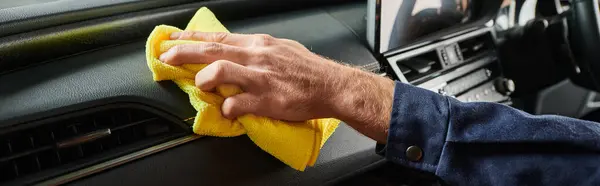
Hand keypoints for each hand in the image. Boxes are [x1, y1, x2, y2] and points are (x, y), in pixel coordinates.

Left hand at [159, 31, 393, 142]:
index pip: (219, 37)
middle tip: (166, 57)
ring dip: (204, 79)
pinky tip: (228, 111)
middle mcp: (256, 56)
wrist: (331, 85)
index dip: (192, 37)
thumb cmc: (307, 69)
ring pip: (219, 70)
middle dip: (184, 52)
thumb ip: (257, 50)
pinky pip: (235, 104)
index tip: (173, 39)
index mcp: (259, 43)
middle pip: (212, 50)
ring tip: (201, 86)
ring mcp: (260, 77)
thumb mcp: (281, 48)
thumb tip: (237, 53)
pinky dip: (226, 109)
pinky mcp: (266, 99)